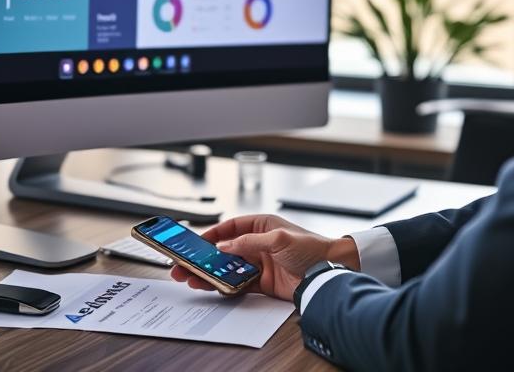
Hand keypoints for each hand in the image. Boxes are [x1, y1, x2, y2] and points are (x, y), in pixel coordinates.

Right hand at [170, 214, 359, 301]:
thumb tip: (225, 248)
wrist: (328, 272)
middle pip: (225, 250)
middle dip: (204, 257)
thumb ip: (250, 243)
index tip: (195, 242)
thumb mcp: (279, 240)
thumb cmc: (311, 248)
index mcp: (262, 226)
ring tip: (192, 278)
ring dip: (211, 273)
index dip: (212, 234)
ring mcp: (259, 263)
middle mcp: (258, 244)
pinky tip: (212, 287)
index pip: (231, 228)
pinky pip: (238, 284)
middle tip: (185, 264)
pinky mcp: (263, 282)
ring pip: (228, 268)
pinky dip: (225, 286)